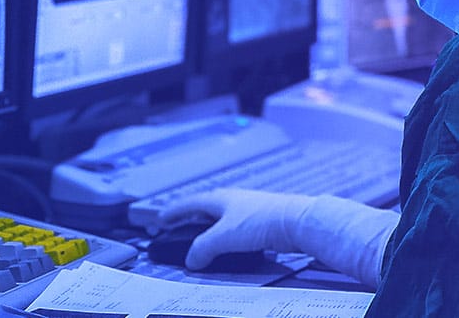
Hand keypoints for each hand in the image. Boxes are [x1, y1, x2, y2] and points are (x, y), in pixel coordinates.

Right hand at [157, 188, 315, 269]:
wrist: (298, 222)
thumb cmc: (264, 221)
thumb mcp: (224, 237)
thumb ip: (202, 249)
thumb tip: (192, 260)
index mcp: (221, 198)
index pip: (190, 203)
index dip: (174, 212)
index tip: (161, 218)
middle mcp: (235, 201)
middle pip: (206, 210)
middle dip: (191, 221)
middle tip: (179, 231)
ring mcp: (250, 211)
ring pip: (222, 221)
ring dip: (210, 232)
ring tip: (203, 245)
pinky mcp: (262, 224)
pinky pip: (237, 231)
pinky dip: (227, 240)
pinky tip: (230, 249)